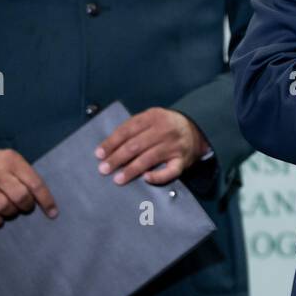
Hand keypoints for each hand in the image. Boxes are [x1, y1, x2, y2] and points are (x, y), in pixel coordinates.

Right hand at [0, 149, 57, 227]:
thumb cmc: (0, 166)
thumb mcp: (15, 163)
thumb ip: (27, 177)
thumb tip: (45, 203)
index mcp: (12, 161)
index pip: (35, 183)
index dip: (46, 201)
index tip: (53, 214)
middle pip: (20, 196)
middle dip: (27, 206)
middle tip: (26, 206)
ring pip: (3, 207)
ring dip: (12, 213)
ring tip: (12, 209)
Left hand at [95, 108, 209, 185]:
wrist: (195, 129)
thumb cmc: (166, 126)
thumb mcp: (151, 118)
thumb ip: (133, 128)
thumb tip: (108, 147)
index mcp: (153, 117)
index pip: (127, 130)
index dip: (112, 143)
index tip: (99, 154)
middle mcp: (164, 130)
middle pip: (136, 145)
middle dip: (117, 158)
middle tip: (104, 169)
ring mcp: (174, 146)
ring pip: (149, 158)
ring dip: (131, 169)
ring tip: (118, 179)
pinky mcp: (182, 160)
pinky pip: (170, 171)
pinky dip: (158, 176)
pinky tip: (146, 179)